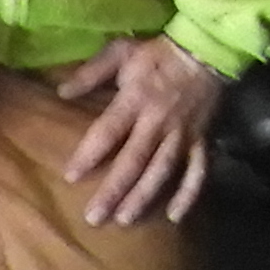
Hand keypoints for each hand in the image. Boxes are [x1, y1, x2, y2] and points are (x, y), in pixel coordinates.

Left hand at [47, 35, 228, 225]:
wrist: (208, 50)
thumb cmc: (158, 53)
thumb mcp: (122, 52)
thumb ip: (92, 72)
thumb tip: (62, 92)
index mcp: (135, 100)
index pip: (108, 131)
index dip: (89, 154)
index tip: (72, 176)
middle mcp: (158, 122)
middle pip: (134, 161)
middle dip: (114, 190)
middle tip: (94, 218)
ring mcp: (182, 135)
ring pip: (162, 171)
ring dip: (144, 197)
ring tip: (125, 219)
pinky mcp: (201, 141)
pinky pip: (198, 171)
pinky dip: (188, 195)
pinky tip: (175, 217)